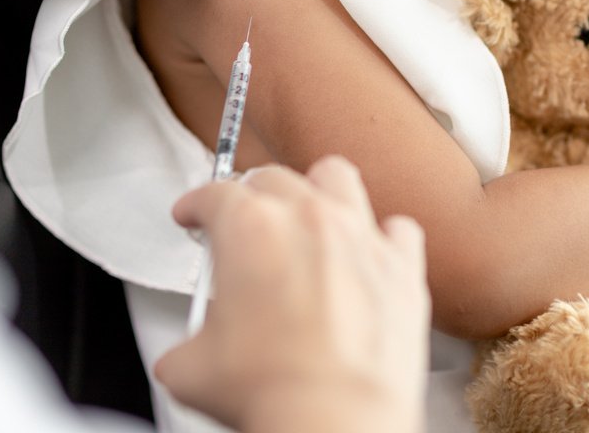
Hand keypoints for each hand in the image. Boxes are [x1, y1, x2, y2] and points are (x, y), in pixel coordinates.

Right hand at [155, 157, 428, 432]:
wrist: (335, 418)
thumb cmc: (271, 389)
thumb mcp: (190, 367)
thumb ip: (186, 340)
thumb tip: (189, 355)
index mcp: (249, 227)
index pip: (213, 194)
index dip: (195, 205)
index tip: (193, 215)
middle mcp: (308, 218)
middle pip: (273, 179)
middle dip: (252, 197)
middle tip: (243, 225)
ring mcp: (360, 236)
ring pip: (337, 178)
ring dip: (317, 191)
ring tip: (307, 216)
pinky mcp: (402, 266)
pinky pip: (398, 229)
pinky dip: (383, 238)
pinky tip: (369, 254)